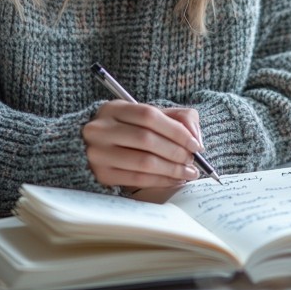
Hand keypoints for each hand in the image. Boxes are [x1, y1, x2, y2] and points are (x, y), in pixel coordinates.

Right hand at [82, 101, 202, 188]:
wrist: (94, 148)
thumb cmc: (129, 130)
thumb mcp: (147, 116)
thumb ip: (177, 117)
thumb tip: (195, 136)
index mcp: (114, 108)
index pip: (148, 115)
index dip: (176, 130)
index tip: (195, 144)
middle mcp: (101, 129)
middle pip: (146, 139)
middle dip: (176, 151)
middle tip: (192, 160)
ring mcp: (98, 153)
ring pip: (143, 162)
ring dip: (171, 169)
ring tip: (188, 172)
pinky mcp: (101, 175)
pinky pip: (137, 179)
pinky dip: (160, 181)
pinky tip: (174, 180)